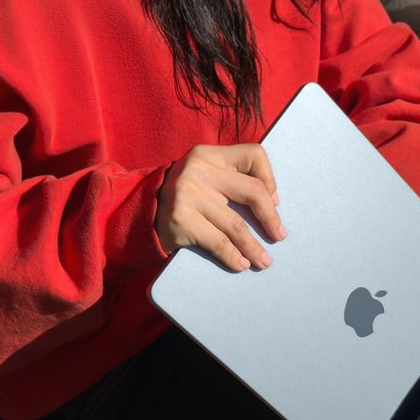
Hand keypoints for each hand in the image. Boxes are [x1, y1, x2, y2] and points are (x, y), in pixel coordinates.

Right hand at [155, 143, 286, 272]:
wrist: (141, 211)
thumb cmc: (185, 196)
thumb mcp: (204, 175)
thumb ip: (232, 179)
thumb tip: (273, 202)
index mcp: (209, 154)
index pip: (253, 155)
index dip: (270, 179)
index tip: (273, 201)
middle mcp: (199, 169)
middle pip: (252, 192)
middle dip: (270, 218)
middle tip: (278, 235)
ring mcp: (188, 194)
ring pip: (236, 225)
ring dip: (254, 247)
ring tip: (264, 261)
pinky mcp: (181, 220)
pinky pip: (218, 243)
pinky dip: (234, 257)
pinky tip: (241, 264)